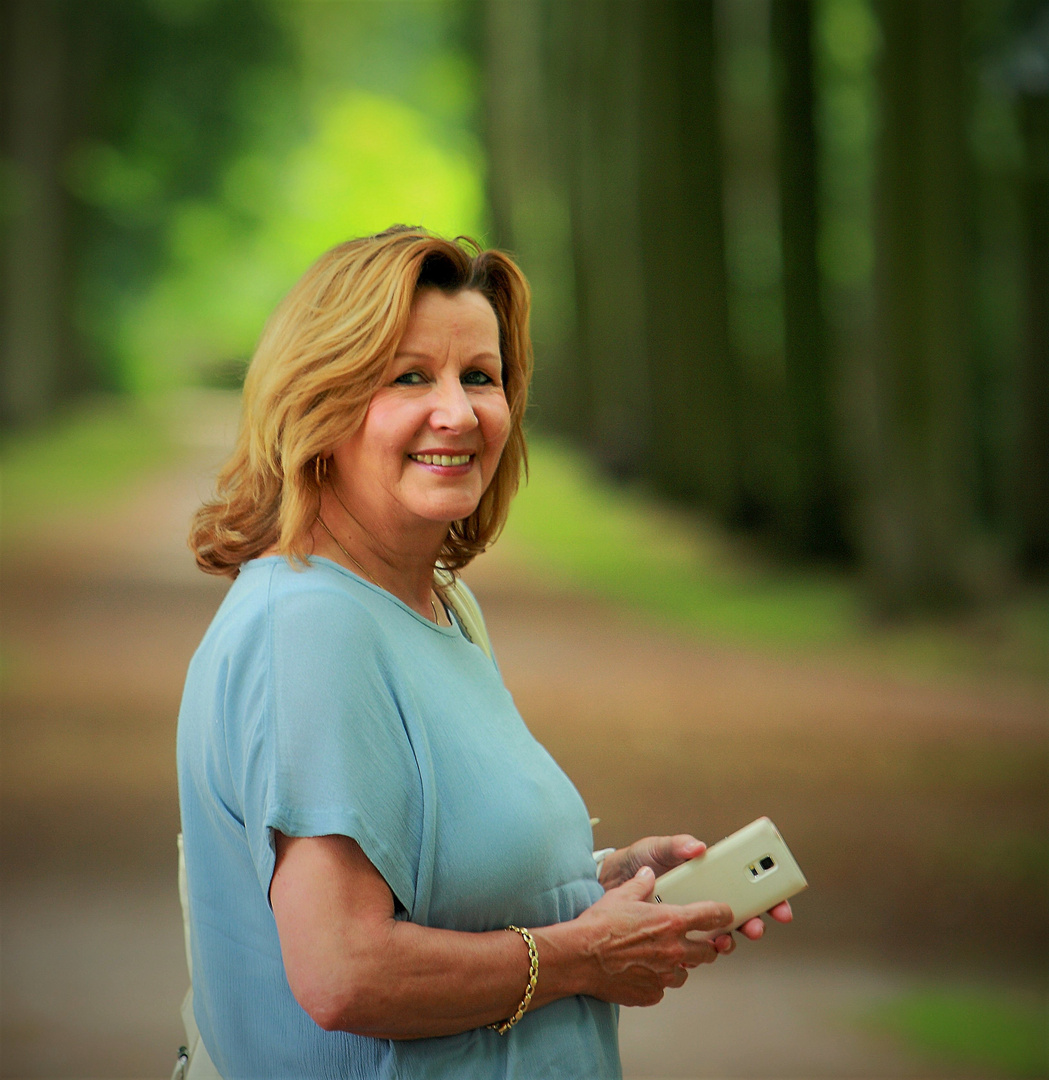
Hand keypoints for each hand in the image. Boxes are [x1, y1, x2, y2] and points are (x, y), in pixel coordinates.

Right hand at [566, 865, 733, 1006]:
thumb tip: (648, 875)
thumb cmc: (599, 926)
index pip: (711, 917)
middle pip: (708, 952)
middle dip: (707, 946)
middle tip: (699, 942)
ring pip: (686, 972)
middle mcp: (673, 950)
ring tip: (664, 957)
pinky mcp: (651, 993)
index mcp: (671, 922)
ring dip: (681, 965)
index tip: (727, 915)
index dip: (723, 915)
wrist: (580, 957)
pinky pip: (663, 988)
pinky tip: (644, 971)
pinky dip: (658, 980)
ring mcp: (664, 975)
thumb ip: (641, 884)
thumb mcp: (621, 895)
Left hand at [597, 835, 793, 948]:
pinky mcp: (675, 938)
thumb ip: (677, 844)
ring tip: (723, 941)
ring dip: (729, 941)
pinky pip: (695, 950)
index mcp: (706, 876)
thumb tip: (698, 846)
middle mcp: (704, 900)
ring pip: (721, 936)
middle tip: (756, 927)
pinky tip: (698, 951)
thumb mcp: (656, 848)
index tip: (780, 906)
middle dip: (754, 923)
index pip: (745, 887)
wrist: (608, 885)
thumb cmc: (636, 862)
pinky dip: (701, 953)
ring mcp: (692, 921)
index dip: (768, 898)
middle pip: (741, 915)